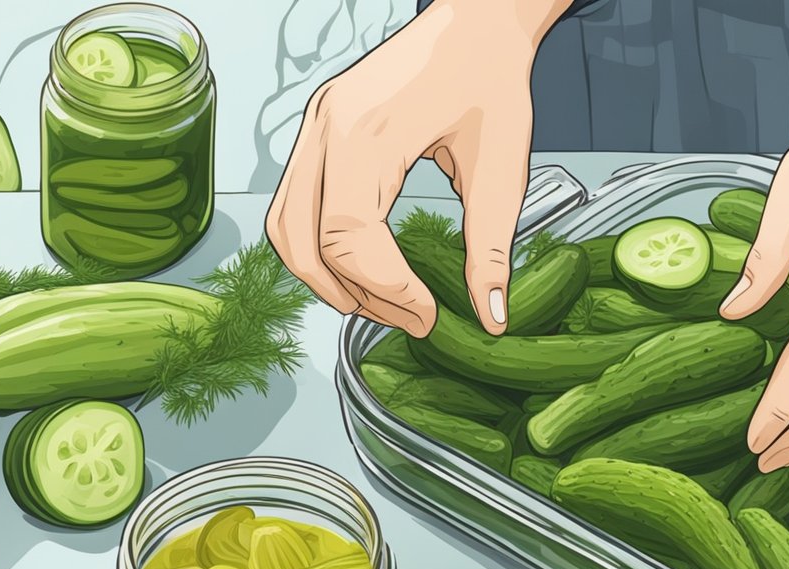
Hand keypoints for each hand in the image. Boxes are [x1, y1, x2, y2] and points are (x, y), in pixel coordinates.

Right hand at [266, 0, 569, 336]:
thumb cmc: (493, 81)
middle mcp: (326, 128)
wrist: (478, 25)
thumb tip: (491, 317)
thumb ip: (490, 249)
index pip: (347, 238)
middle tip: (411, 318)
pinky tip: (364, 266)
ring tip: (383, 302)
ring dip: (327, 277)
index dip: (386, 289)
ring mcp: (315, 126)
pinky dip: (319, 245)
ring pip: (286, 226)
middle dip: (356, 293)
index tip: (429, 314)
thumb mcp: (501, 170)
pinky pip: (296, 202)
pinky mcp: (320, 131)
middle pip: (306, 241)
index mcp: (367, 134)